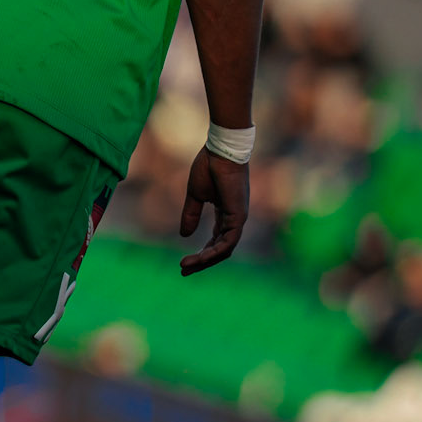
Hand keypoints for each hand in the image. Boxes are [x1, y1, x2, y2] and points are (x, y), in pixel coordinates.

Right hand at [179, 146, 248, 274]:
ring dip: (206, 260)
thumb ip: (191, 215)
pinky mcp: (239, 217)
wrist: (220, 151)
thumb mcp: (195, 195)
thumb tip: (184, 235)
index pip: (215, 241)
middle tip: (184, 270)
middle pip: (220, 249)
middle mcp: (233, 219)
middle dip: (202, 262)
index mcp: (224, 214)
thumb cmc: (209, 167)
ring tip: (187, 265)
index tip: (183, 262)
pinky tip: (201, 258)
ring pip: (224, 249)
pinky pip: (228, 242)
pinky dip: (215, 252)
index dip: (200, 253)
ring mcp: (238, 219)